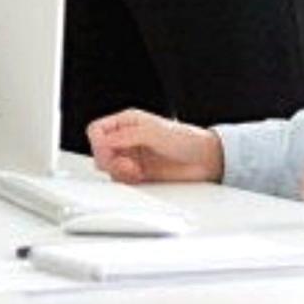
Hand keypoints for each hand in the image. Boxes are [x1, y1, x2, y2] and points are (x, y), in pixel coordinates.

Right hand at [87, 109, 223, 184]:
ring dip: (119, 171)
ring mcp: (132, 157)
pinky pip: (122, 179)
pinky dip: (127, 180)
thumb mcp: (153, 132)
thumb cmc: (186, 139)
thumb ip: (125, 136)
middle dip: (109, 160)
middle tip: (125, 164)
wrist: (206, 160)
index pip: (97, 131)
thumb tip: (103, 142)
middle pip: (100, 151)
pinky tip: (139, 177)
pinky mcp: (139, 174)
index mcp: (127, 123)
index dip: (98, 143)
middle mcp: (127, 140)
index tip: (107, 152)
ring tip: (135, 171)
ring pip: (109, 167)